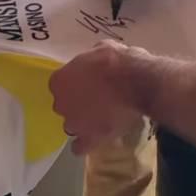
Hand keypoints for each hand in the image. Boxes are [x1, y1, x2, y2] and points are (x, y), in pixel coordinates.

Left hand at [50, 40, 146, 154]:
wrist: (136, 82)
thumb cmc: (119, 61)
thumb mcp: (101, 48)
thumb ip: (90, 60)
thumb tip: (94, 63)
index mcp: (59, 80)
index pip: (59, 84)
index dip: (74, 83)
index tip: (86, 82)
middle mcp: (61, 103)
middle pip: (64, 105)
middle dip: (76, 103)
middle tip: (96, 98)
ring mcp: (74, 123)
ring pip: (72, 125)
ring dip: (82, 122)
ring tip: (101, 117)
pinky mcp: (90, 139)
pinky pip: (80, 147)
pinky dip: (86, 143)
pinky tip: (96, 137)